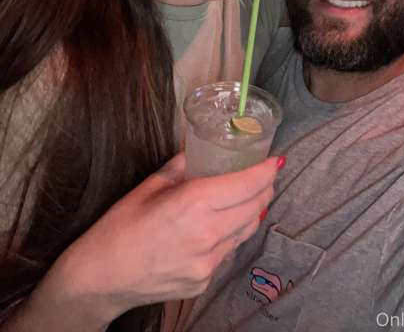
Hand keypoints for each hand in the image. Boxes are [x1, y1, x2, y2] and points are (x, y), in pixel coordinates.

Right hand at [47, 153, 280, 323]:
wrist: (100, 278)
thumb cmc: (120, 225)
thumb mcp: (151, 185)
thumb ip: (183, 166)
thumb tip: (202, 148)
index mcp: (194, 203)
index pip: (248, 184)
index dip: (267, 171)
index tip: (276, 160)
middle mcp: (208, 234)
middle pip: (256, 206)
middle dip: (265, 188)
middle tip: (266, 174)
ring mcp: (208, 262)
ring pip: (246, 230)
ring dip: (253, 210)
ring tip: (251, 195)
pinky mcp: (204, 281)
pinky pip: (228, 251)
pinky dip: (231, 233)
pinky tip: (222, 224)